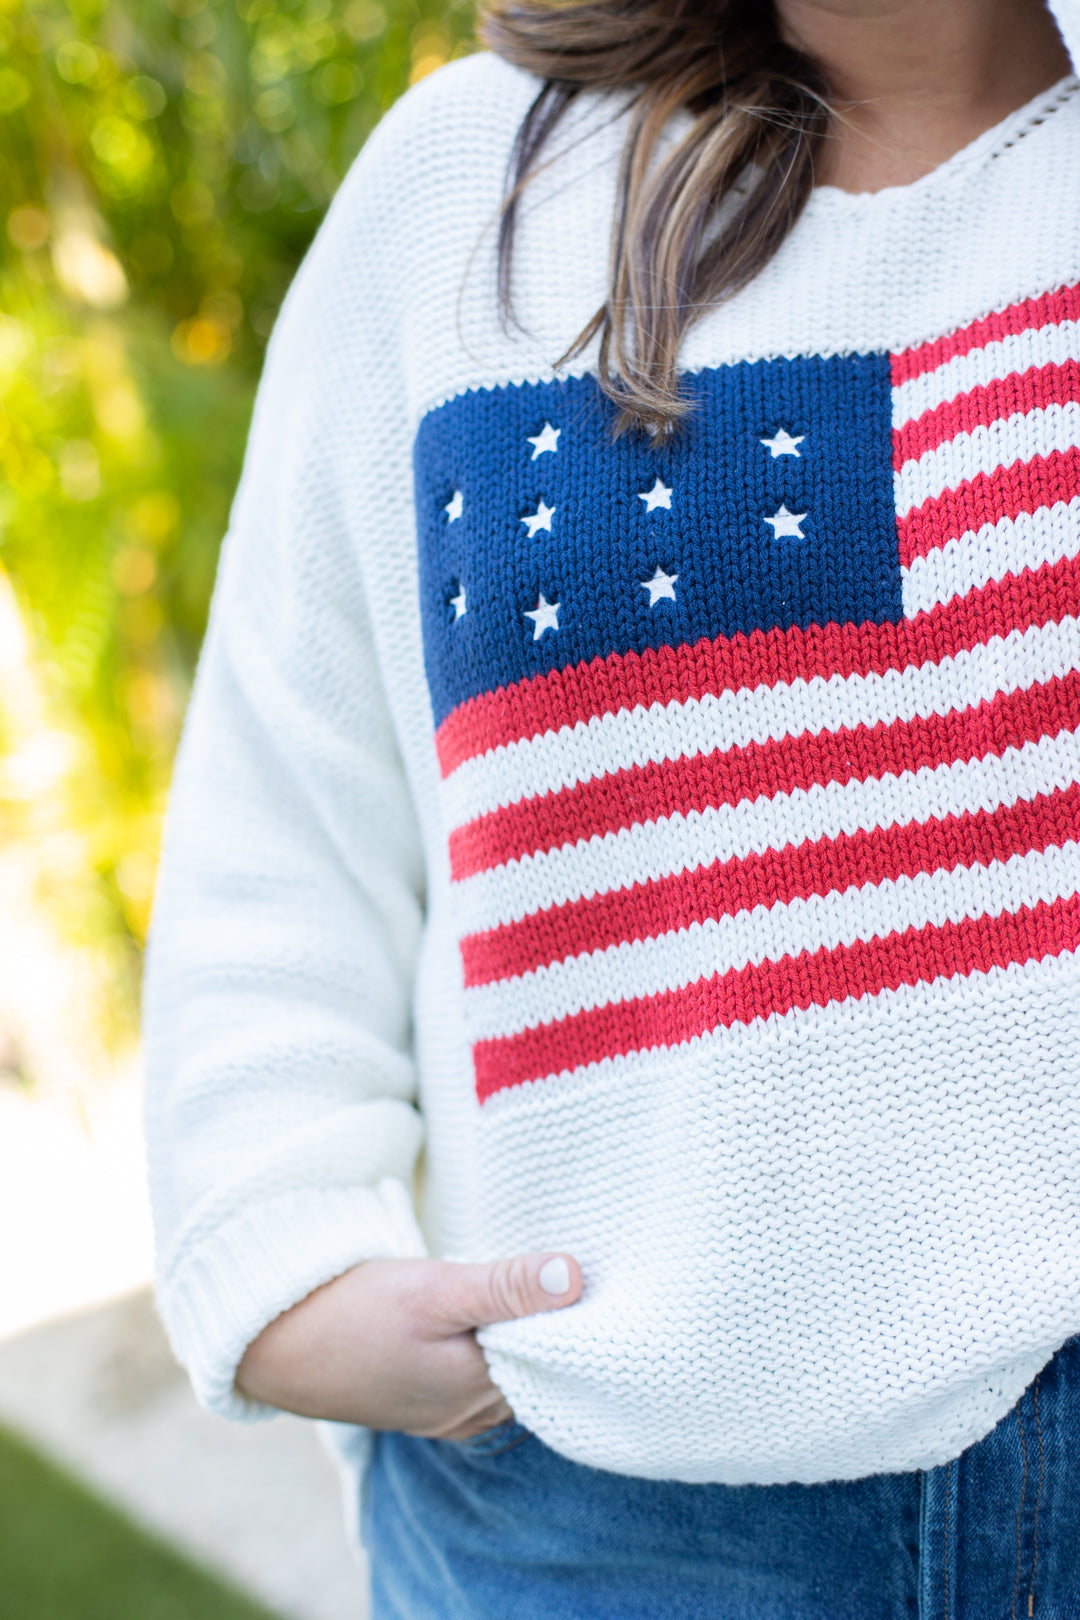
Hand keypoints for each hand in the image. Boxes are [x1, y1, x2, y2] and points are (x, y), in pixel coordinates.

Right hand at [235, 1252, 581, 1438]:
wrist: (274, 1343)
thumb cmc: (352, 1316)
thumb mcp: (435, 1290)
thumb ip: (505, 1287)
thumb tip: (575, 1277)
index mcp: (484, 1392)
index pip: (560, 1357)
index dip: (579, 1313)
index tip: (596, 1270)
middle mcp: (474, 1413)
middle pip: (538, 1365)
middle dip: (554, 1322)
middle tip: (575, 1264)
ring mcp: (450, 1411)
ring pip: (510, 1368)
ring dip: (522, 1330)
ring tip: (536, 1280)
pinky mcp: (428, 1396)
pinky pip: (482, 1371)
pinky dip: (493, 1341)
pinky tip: (492, 1310)